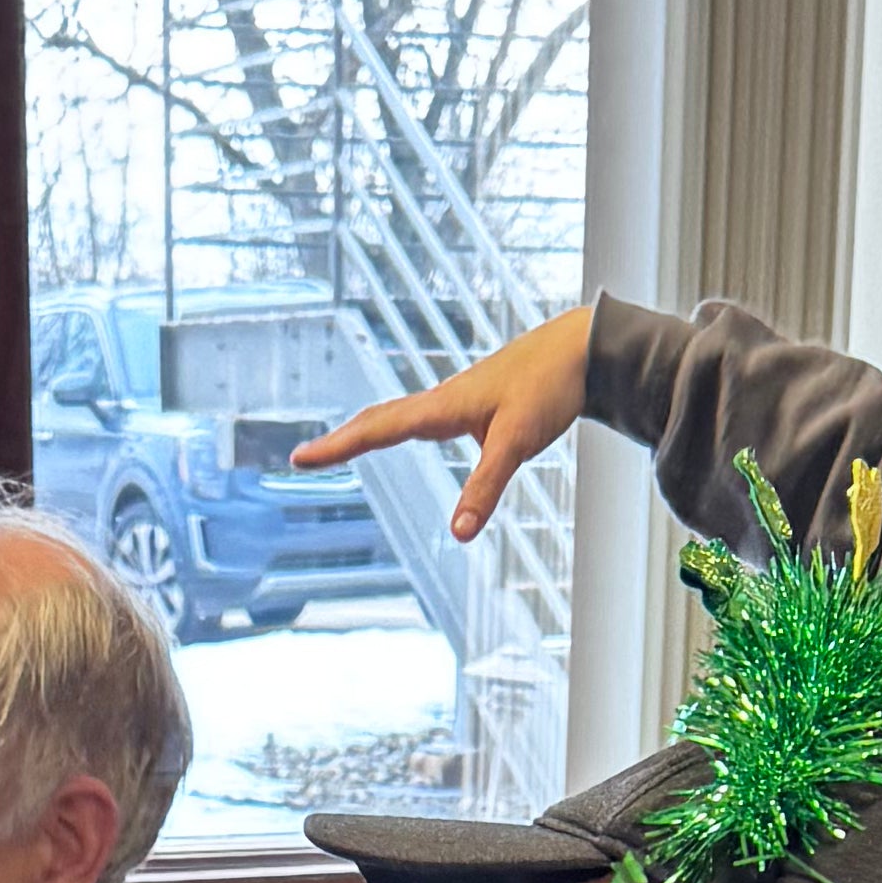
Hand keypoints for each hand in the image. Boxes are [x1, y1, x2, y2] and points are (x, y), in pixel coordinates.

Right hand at [291, 302, 592, 545]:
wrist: (581, 349)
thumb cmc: (550, 388)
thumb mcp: (517, 443)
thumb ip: (486, 488)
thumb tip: (457, 533)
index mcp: (442, 406)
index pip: (377, 429)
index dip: (337, 446)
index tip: (300, 458)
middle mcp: (442, 399)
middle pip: (378, 419)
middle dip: (341, 440)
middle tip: (305, 457)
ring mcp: (457, 399)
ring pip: (398, 414)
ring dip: (365, 430)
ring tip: (340, 447)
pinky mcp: (474, 402)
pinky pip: (422, 416)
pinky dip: (399, 427)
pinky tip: (406, 434)